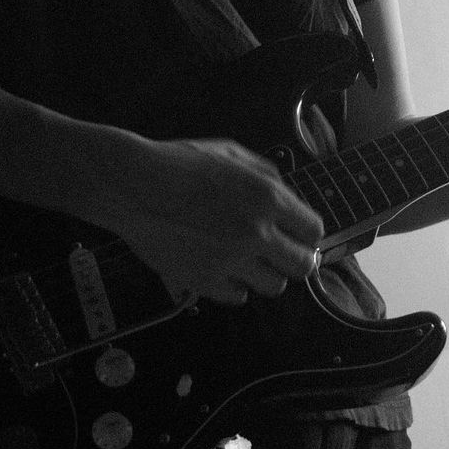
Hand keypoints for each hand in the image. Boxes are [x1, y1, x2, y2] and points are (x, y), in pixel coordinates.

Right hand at [118, 135, 323, 307]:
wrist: (135, 185)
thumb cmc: (181, 162)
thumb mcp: (230, 152)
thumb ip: (265, 174)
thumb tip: (285, 195)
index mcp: (267, 197)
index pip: (313, 231)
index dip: (307, 233)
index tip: (297, 233)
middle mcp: (256, 232)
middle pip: (302, 266)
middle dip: (296, 259)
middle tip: (281, 253)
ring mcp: (231, 260)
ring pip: (274, 287)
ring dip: (266, 273)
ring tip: (248, 259)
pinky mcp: (205, 281)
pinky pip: (238, 296)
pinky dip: (235, 285)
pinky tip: (222, 266)